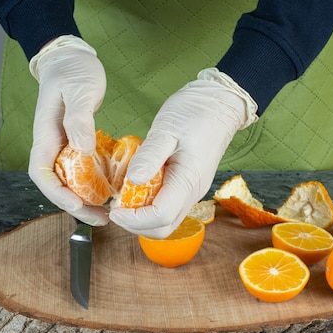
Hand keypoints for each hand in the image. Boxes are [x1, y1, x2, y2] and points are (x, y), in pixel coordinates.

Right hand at [27, 35, 108, 225]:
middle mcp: (51, 144)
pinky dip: (92, 185)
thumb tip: (81, 148)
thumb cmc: (73, 71)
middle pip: (56, 185)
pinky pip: (81, 170)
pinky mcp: (74, 144)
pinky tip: (109, 191)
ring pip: (68, 181)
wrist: (70, 59)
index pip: (42, 174)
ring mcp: (62, 145)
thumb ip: (79, 119)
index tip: (77, 205)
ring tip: (106, 213)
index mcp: (46, 135)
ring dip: (84, 200)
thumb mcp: (80, 91)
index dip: (57, 195)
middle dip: (75, 205)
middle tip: (100, 218)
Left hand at [109, 68, 257, 237]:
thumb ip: (150, 156)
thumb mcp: (166, 129)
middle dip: (136, 225)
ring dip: (142, 218)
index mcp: (188, 181)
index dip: (134, 220)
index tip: (114, 209)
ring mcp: (191, 191)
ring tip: (123, 198)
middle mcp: (192, 193)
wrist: (219, 104)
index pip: (160, 217)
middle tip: (116, 209)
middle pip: (163, 228)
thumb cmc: (194, 113)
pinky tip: (136, 188)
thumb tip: (132, 181)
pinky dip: (148, 206)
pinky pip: (168, 207)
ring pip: (166, 220)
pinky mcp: (187, 186)